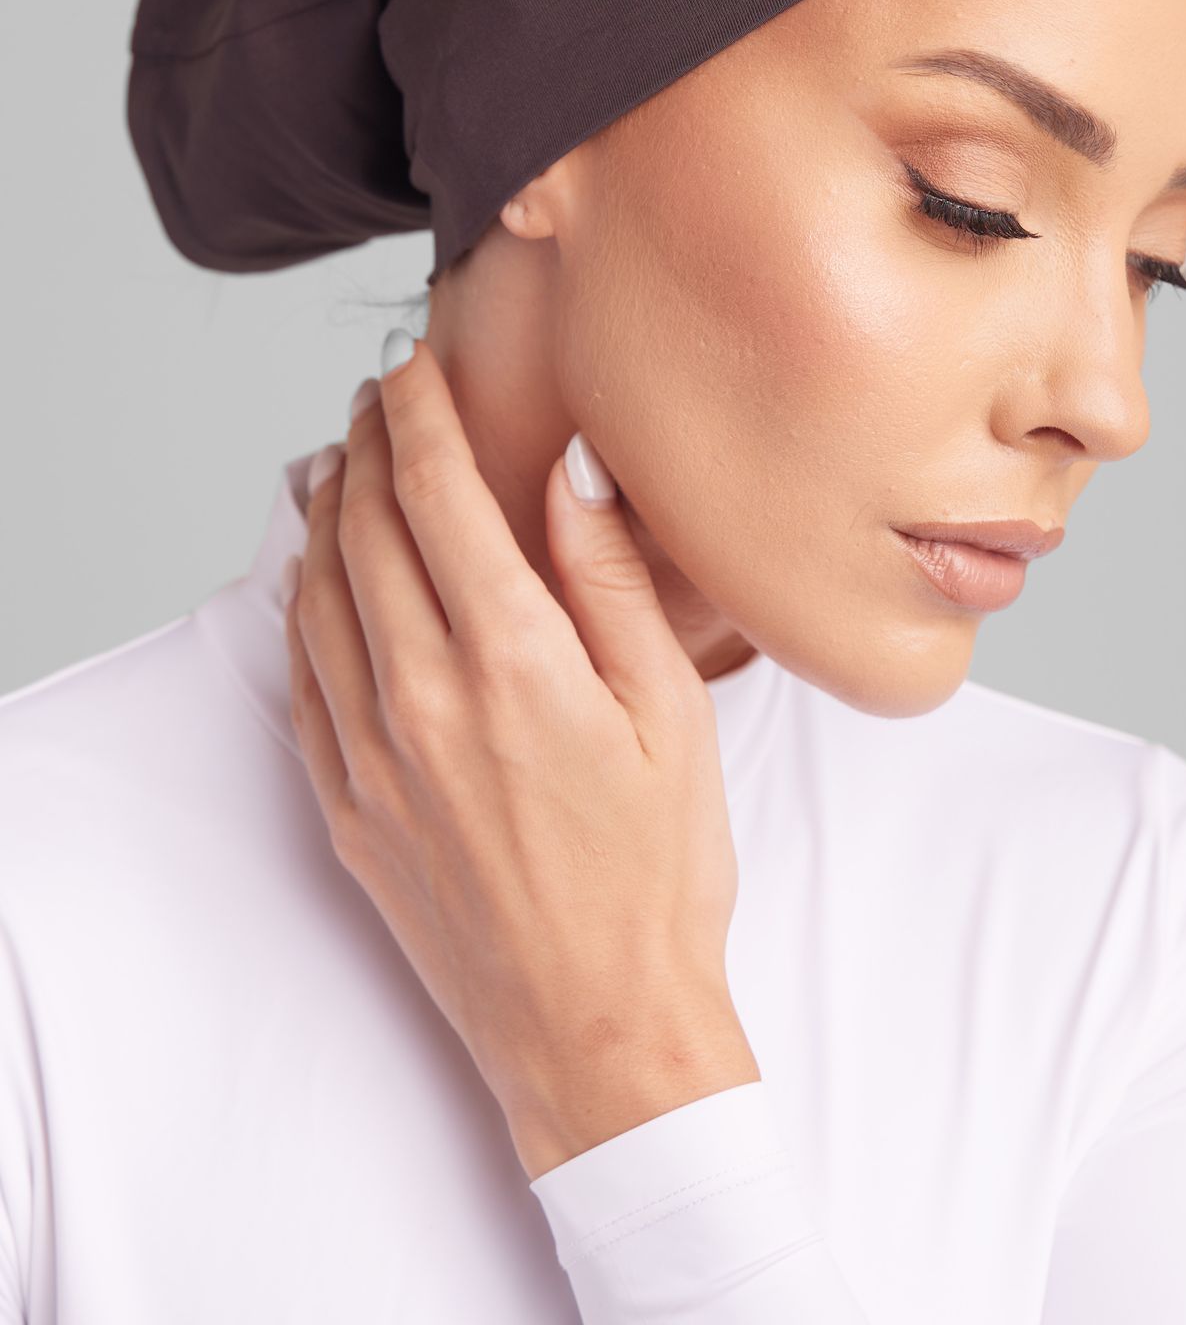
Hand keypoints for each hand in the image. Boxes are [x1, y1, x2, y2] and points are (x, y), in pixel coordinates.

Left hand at [282, 333, 759, 1179]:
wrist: (599, 1033)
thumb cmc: (657, 879)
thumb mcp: (672, 717)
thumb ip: (613, 584)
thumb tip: (576, 472)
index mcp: (514, 663)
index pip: (439, 494)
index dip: (420, 412)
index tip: (415, 363)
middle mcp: (425, 698)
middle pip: (368, 528)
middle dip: (369, 443)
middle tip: (379, 395)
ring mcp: (374, 757)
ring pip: (320, 594)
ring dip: (326, 512)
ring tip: (342, 463)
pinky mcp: (347, 809)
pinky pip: (304, 679)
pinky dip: (303, 605)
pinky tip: (318, 578)